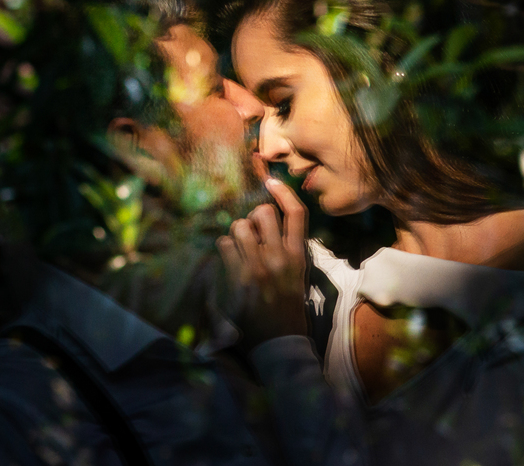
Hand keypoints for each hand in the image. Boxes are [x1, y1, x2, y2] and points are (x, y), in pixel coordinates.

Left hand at [217, 177, 308, 347]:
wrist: (280, 341)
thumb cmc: (290, 309)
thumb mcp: (299, 277)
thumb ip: (288, 251)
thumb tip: (273, 228)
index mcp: (299, 256)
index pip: (296, 213)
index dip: (284, 192)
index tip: (272, 182)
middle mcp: (279, 256)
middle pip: (263, 212)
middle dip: (254, 216)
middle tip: (252, 230)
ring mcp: (258, 266)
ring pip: (240, 226)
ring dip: (237, 232)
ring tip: (240, 246)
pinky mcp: (239, 278)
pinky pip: (225, 244)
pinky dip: (224, 247)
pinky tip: (230, 258)